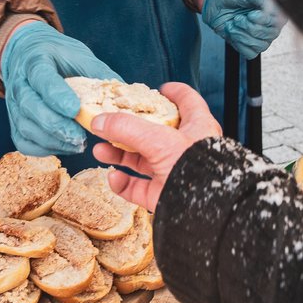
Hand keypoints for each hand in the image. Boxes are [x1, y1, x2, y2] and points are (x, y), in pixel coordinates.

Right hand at [1, 22, 120, 156]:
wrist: (27, 53)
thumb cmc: (58, 55)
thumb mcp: (79, 54)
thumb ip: (98, 73)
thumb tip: (124, 93)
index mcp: (36, 60)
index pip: (42, 78)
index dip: (57, 96)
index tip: (75, 109)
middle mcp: (20, 83)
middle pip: (31, 107)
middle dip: (56, 125)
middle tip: (80, 137)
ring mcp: (14, 104)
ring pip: (26, 128)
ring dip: (52, 140)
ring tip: (78, 144)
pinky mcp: (15, 122)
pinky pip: (25, 142)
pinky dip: (44, 149)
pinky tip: (65, 146)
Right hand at [90, 82, 221, 210]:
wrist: (203, 212)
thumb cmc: (194, 169)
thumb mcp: (158, 139)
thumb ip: (126, 128)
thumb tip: (99, 121)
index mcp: (196, 127)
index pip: (186, 101)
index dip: (173, 92)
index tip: (158, 89)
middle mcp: (185, 148)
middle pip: (153, 132)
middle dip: (127, 129)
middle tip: (109, 124)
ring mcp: (173, 173)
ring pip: (141, 160)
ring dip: (119, 155)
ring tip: (100, 151)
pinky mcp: (163, 196)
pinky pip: (138, 187)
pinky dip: (123, 183)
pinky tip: (113, 178)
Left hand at [200, 0, 285, 59]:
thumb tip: (271, 12)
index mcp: (275, 11)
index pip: (278, 23)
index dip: (263, 21)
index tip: (251, 13)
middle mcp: (271, 25)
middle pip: (269, 36)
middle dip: (249, 27)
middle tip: (238, 17)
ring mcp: (260, 36)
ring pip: (260, 46)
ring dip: (241, 35)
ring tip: (233, 23)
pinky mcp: (248, 45)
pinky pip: (250, 53)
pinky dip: (238, 43)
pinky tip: (233, 31)